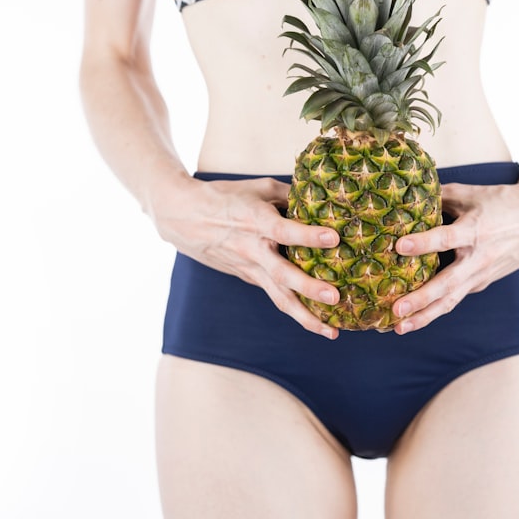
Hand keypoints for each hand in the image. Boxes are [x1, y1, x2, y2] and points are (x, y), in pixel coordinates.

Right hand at [147, 174, 342, 338]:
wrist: (183, 216)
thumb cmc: (224, 196)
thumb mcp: (258, 187)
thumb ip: (289, 194)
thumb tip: (321, 199)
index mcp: (257, 221)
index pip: (284, 231)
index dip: (308, 236)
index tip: (333, 238)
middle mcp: (253, 249)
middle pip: (282, 274)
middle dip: (308, 288)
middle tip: (334, 297)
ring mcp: (250, 268)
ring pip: (278, 297)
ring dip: (305, 317)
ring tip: (331, 333)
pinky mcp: (248, 278)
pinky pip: (275, 296)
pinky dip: (296, 310)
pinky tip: (318, 321)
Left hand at [390, 177, 518, 334]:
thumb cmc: (501, 202)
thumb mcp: (470, 193)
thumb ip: (439, 197)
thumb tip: (407, 198)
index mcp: (474, 231)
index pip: (445, 239)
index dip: (423, 243)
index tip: (400, 246)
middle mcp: (478, 258)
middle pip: (447, 284)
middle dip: (421, 299)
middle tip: (396, 309)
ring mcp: (481, 275)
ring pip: (451, 300)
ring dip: (425, 316)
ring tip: (400, 328)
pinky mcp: (482, 283)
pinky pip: (455, 297)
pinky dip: (435, 308)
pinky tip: (414, 316)